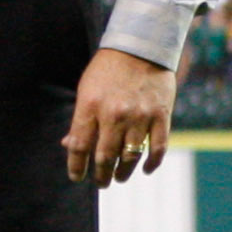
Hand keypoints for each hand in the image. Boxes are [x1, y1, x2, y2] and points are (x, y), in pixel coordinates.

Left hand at [65, 47, 176, 186]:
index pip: (79, 145)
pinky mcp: (161, 116)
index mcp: (90, 106)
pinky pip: (158, 148)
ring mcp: (140, 116)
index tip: (76, 177)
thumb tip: (69, 145)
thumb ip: (81, 119)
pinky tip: (145, 170)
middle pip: (104, 156)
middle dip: (100, 175)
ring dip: (123, 172)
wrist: (141, 48)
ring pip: (130, 156)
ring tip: (118, 178)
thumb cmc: (107, 71)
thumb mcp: (86, 90)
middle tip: (100, 183)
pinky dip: (152, 163)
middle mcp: (114, 114)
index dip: (76, 166)